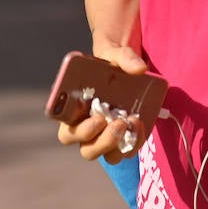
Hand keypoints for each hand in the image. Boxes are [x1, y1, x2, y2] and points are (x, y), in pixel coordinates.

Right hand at [54, 45, 147, 162]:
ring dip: (120, 145)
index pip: (67, 133)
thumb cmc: (110, 62)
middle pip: (87, 150)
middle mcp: (89, 129)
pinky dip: (135, 141)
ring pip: (108, 156)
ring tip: (130, 123)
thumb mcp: (113, 53)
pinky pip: (128, 149)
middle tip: (117, 123)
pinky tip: (140, 124)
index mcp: (75, 113)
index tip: (96, 119)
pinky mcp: (126, 136)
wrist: (127, 65)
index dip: (77, 133)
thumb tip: (139, 69)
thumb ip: (123, 57)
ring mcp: (108, 135)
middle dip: (102, 142)